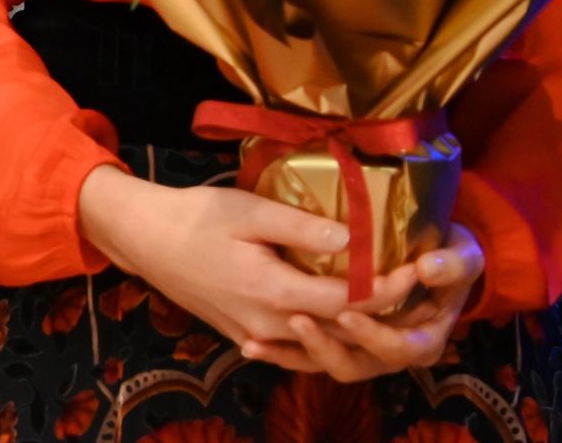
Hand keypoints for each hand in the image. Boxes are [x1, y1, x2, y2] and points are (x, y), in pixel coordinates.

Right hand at [78, 167, 390, 351]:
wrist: (143, 238)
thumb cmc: (194, 217)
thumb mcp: (248, 211)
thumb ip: (302, 227)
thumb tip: (355, 240)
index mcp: (276, 293)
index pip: (352, 301)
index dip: (391, 288)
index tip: (418, 268)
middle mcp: (271, 325)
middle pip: (342, 330)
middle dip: (383, 314)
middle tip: (415, 291)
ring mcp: (256, 336)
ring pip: (322, 347)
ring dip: (356, 332)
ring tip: (386, 309)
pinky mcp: (243, 337)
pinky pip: (296, 350)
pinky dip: (324, 341)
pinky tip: (335, 326)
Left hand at [245, 227, 485, 381]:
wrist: (436, 257)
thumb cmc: (448, 255)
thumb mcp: (462, 254)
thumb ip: (453, 264)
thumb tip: (427, 268)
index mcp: (425, 336)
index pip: (401, 348)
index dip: (375, 335)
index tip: (348, 313)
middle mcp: (394, 350)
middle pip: (357, 364)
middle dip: (326, 346)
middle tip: (298, 320)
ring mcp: (366, 349)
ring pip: (329, 364)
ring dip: (297, 354)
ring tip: (260, 341)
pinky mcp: (342, 341)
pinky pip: (310, 356)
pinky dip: (283, 354)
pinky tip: (250, 346)